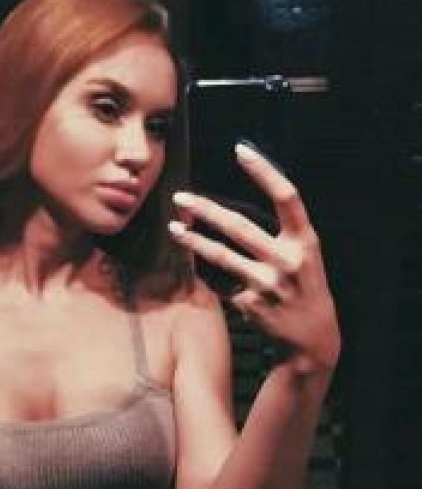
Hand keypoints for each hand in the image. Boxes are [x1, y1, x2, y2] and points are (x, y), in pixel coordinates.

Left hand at [169, 142, 340, 376]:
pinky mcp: (252, 304)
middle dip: (206, 209)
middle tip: (181, 197)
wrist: (313, 338)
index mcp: (305, 240)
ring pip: (222, 256)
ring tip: (174, 229)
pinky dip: (212, 277)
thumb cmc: (304, 286)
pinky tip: (203, 272)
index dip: (264, 171)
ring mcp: (268, 283)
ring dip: (194, 241)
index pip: (286, 196)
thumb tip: (235, 206)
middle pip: (239, 226)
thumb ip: (281, 232)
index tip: (241, 150)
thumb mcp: (305, 254)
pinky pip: (223, 284)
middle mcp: (287, 259)